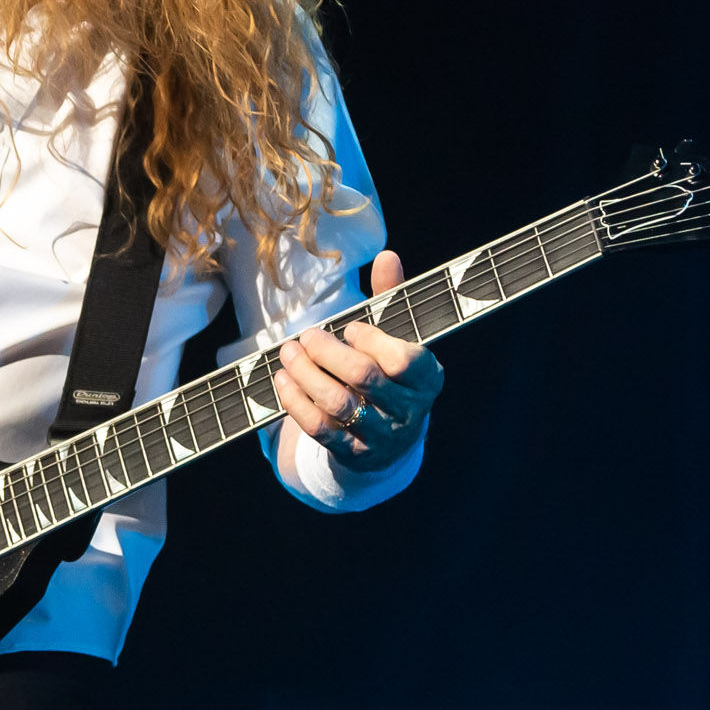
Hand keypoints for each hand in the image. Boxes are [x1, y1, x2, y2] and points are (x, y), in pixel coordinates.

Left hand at [273, 250, 444, 473]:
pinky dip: (296, 404)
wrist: (390, 441)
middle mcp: (409, 411)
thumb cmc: (390, 374)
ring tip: (286, 354)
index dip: (372, 340)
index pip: (403, 359)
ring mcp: (382, 437)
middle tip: (304, 336)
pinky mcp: (354, 454)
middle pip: (365, 378)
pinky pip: (321, 429)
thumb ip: (390, 298)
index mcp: (427, 378)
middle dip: (327, 352)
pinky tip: (282, 382)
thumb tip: (387, 255)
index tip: (349, 328)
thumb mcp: (397, 337)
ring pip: (339, 404)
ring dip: (306, 376)